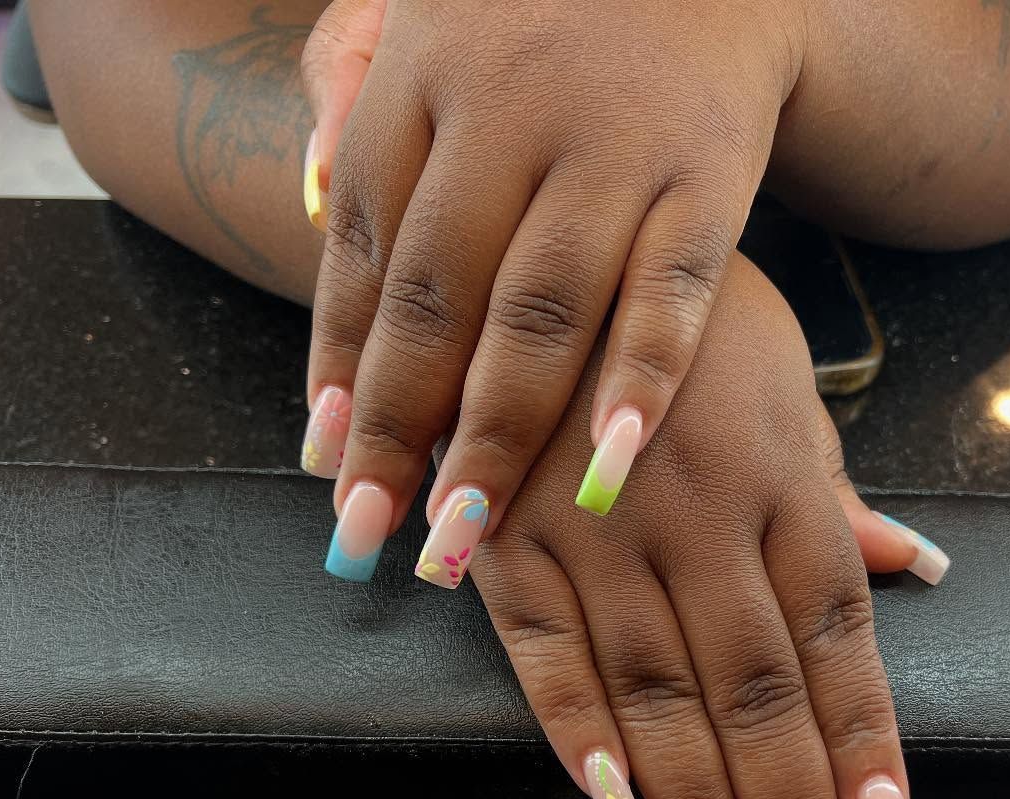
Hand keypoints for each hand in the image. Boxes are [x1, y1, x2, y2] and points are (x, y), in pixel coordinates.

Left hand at [298, 0, 805, 584]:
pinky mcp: (709, 174)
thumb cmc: (538, 7)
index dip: (339, 369)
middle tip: (369, 534)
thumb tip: (299, 199)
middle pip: (438, 301)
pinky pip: (673, 289)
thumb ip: (349, 90)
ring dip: (497, 435)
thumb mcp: (422, 15)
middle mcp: (508, 119)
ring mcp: (613, 151)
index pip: (362, 253)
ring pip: (542, 313)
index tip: (325, 466)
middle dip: (397, 429)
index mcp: (422, 84)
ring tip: (461, 535)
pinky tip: (610, 463)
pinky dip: (644, 377)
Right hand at [469, 254, 948, 798]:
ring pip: (659, 696)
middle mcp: (696, 519)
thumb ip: (836, 491)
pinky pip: (544, 654)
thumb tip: (912, 570)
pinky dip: (580, 738)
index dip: (865, 746)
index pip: (836, 641)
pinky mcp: (507, 541)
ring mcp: (594, 533)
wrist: (549, 235)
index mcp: (778, 481)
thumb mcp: (785, 383)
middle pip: (756, 694)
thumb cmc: (690, 318)